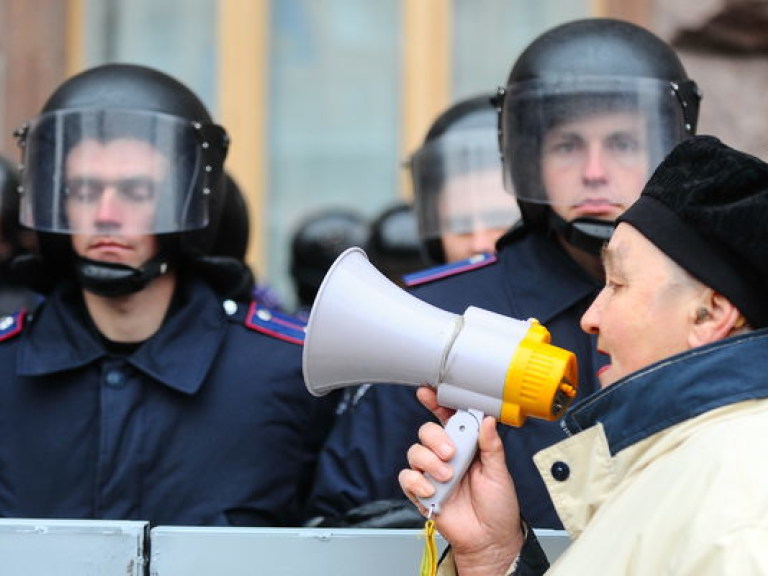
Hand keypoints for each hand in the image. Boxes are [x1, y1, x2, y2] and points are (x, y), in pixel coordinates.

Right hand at [399, 387, 523, 575]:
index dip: (437, 403)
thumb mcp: (500, 473)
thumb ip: (491, 445)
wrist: (489, 540)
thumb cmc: (498, 507)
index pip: (448, 418)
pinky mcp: (422, 491)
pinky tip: (432, 489)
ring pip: (415, 452)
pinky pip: (407, 477)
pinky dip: (417, 481)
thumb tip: (486, 419)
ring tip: (447, 476)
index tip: (429, 392)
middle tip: (450, 453)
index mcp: (467, 446)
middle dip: (436, 438)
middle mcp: (447, 456)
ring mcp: (433, 473)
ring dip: (430, 462)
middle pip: (427, 431)